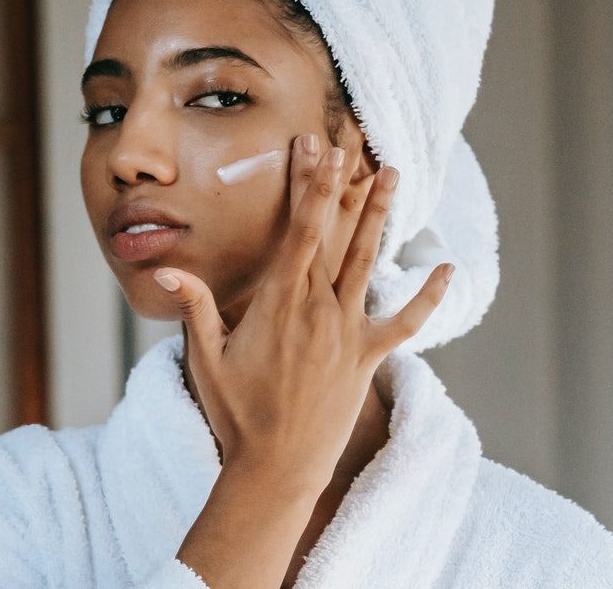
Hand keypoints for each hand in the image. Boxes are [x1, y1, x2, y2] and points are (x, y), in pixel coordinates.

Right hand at [154, 133, 453, 490]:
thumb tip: (166, 268)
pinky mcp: (368, 357)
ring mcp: (348, 331)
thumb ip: (194, 307)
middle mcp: (319, 308)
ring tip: (392, 174)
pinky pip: (405, 321)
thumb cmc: (237, 413)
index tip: (316, 151)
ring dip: (380, 216)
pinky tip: (446, 268)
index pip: (299, 231)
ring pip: (368, 261)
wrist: (277, 468)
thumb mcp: (206, 358)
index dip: (309, 187)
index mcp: (280, 302)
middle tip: (350, 143)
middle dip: (341, 184)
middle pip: (334, 233)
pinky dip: (427, 296)